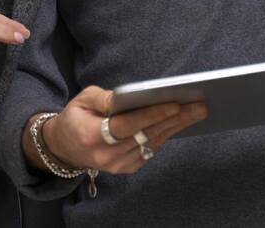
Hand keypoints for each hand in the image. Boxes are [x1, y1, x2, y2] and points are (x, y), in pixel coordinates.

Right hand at [29, 86, 206, 174]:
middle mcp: (107, 155)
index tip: (175, 103)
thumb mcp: (82, 99)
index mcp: (93, 135)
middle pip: (147, 135)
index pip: (128, 125)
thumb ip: (104, 97)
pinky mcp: (126, 168)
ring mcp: (118, 165)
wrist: (65, 147)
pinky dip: (165, 135)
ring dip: (176, 127)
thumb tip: (128, 96)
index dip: (152, 114)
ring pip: (152, 143)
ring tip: (197, 112)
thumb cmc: (76, 117)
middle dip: (176, 119)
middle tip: (199, 106)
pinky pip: (150, 150)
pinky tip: (180, 123)